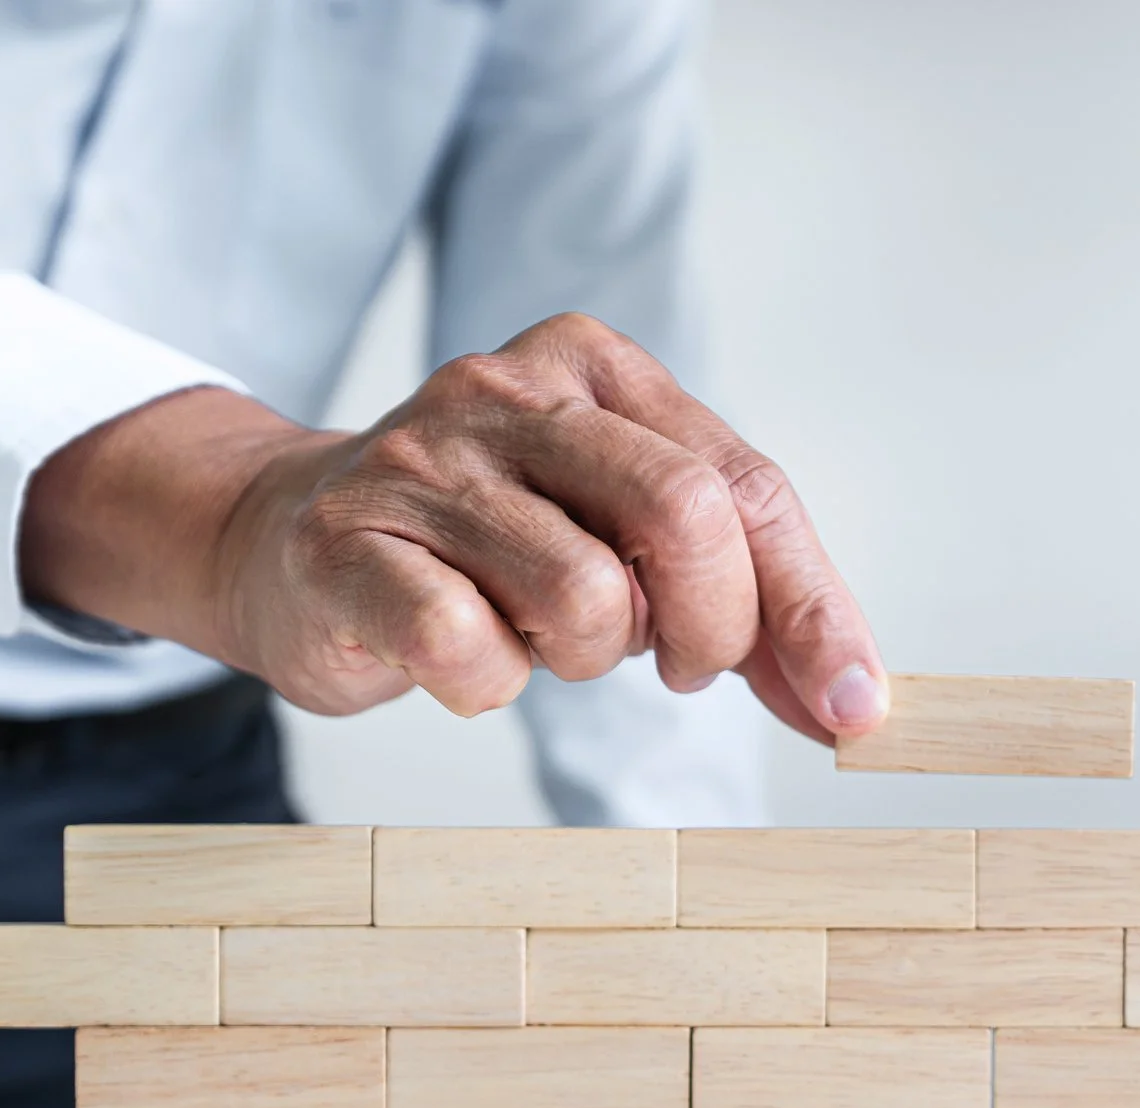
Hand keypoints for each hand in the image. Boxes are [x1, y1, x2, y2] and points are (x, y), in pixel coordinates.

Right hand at [19, 313, 886, 740]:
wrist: (282, 540)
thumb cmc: (488, 548)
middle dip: (714, 629)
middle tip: (680, 668)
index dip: (812, 610)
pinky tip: (464, 656)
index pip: (749, 488)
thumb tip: (857, 702)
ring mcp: (421, 461)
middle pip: (685, 516)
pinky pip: (469, 648)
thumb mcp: (627, 539)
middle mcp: (511, 391)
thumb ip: (746, 601)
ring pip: (586, 596)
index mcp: (599, 368)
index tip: (853, 707)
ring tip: (540, 637)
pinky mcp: (348, 544)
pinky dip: (489, 684)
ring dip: (585, 658)